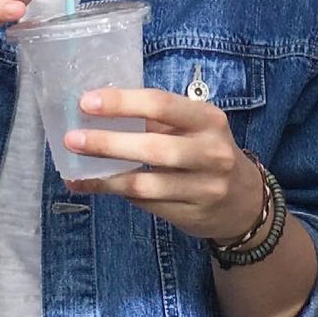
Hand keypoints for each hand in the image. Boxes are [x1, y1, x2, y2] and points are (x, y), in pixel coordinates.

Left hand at [62, 87, 267, 242]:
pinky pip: (145, 204)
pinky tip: (93, 185)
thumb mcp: (195, 127)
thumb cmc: (207, 151)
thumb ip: (159, 120)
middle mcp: (210, 151)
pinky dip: (115, 193)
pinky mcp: (191, 214)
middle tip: (73, 138)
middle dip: (109, 143)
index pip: (161, 104)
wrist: (244, 201)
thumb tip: (102, 111)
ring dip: (105, 176)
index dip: (123, 102)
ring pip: (145, 183)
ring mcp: (204, 187)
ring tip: (74, 168)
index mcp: (208, 118)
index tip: (87, 102)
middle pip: (153, 147)